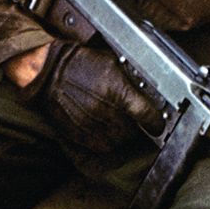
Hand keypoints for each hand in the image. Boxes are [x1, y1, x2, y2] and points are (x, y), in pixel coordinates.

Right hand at [23, 39, 163, 152]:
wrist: (51, 71)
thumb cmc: (82, 62)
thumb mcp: (113, 62)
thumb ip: (131, 79)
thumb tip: (148, 91)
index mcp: (117, 89)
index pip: (145, 114)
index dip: (155, 122)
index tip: (158, 124)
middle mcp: (105, 109)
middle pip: (132, 130)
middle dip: (138, 127)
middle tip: (137, 121)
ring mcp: (91, 123)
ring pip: (118, 141)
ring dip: (123, 136)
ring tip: (122, 126)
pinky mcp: (78, 132)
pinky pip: (100, 146)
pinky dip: (108, 143)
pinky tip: (108, 132)